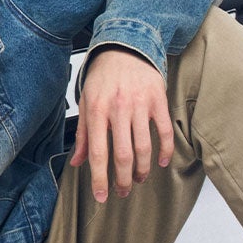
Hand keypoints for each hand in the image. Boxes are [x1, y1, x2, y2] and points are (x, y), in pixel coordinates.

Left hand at [69, 46, 173, 202]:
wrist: (126, 46)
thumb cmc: (103, 76)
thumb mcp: (86, 101)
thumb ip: (83, 134)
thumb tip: (78, 162)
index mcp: (96, 110)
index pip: (98, 153)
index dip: (100, 178)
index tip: (101, 196)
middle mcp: (117, 109)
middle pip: (123, 155)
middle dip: (123, 180)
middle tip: (123, 192)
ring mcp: (140, 105)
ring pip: (144, 147)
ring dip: (142, 170)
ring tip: (139, 179)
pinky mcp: (158, 100)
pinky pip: (164, 132)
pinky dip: (165, 151)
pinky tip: (161, 162)